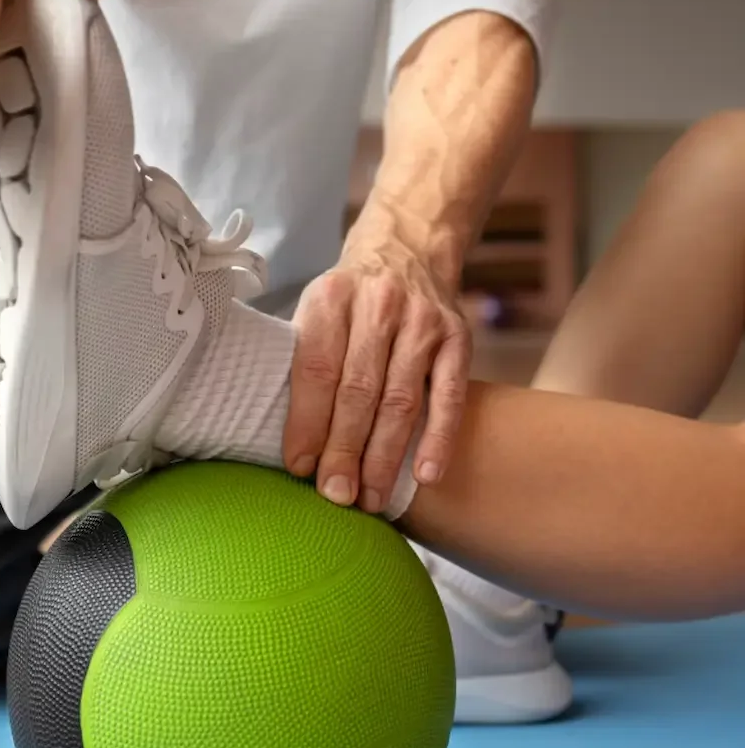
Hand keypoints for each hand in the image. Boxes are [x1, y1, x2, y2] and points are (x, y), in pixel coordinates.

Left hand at [283, 215, 471, 514]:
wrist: (408, 248)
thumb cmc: (351, 299)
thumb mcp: (317, 308)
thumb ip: (304, 361)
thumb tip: (288, 440)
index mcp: (332, 298)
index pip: (316, 369)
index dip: (307, 422)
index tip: (299, 467)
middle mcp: (379, 305)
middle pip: (359, 391)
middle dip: (345, 450)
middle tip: (336, 496)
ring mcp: (423, 322)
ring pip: (401, 400)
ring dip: (385, 456)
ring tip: (371, 499)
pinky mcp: (458, 338)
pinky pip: (449, 396)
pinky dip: (438, 439)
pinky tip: (424, 476)